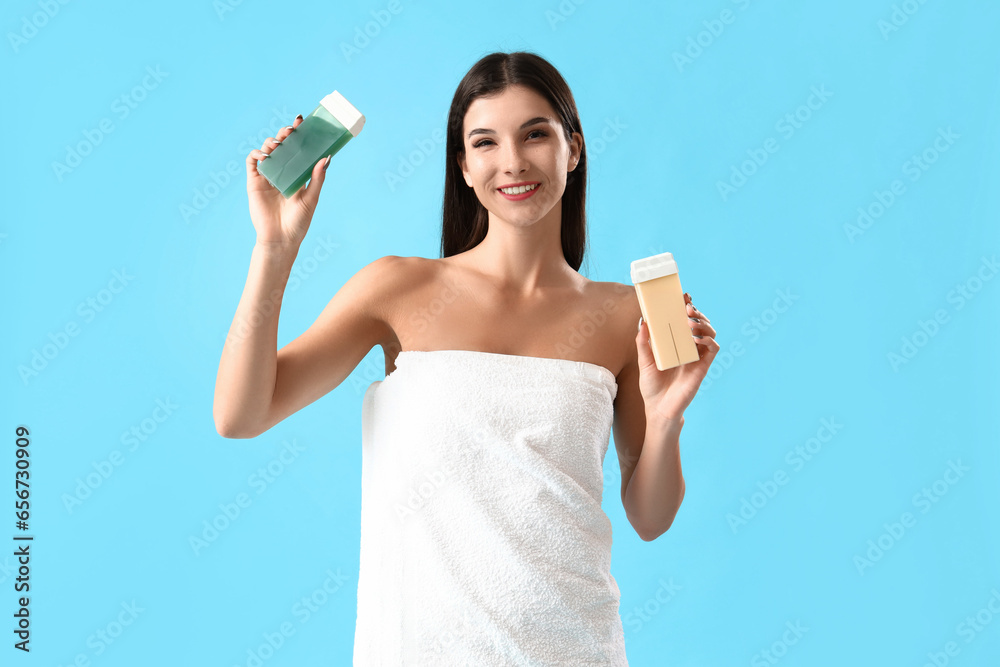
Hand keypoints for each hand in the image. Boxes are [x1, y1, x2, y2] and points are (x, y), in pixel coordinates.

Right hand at [246, 114, 331, 247]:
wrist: (281, 239)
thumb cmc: (299, 222)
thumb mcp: (311, 198)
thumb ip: (317, 178)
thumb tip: (326, 157)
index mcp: (296, 173)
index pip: (297, 149)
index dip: (298, 134)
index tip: (301, 121)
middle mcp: (282, 172)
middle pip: (281, 146)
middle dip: (285, 134)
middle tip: (291, 130)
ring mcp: (267, 176)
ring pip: (267, 150)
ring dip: (272, 142)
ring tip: (279, 142)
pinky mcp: (254, 182)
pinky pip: (252, 162)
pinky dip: (257, 154)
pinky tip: (266, 156)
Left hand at [635, 292, 719, 421]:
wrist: (659, 408)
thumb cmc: (652, 386)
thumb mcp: (644, 361)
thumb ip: (643, 342)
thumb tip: (643, 321)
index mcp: (676, 343)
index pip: (685, 320)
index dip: (687, 306)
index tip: (684, 296)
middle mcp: (688, 347)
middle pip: (699, 323)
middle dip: (696, 312)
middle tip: (687, 308)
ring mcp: (697, 356)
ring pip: (710, 333)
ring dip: (703, 323)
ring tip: (690, 323)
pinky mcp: (703, 367)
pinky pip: (713, 349)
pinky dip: (708, 340)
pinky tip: (697, 338)